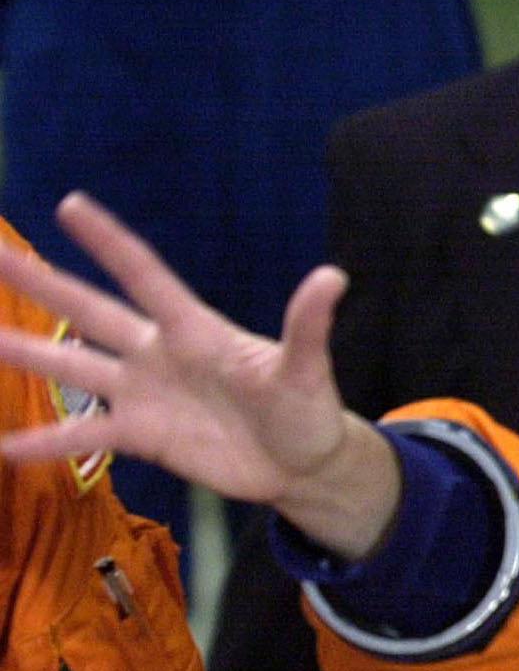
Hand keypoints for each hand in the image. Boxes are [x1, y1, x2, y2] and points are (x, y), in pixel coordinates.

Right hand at [0, 193, 399, 557]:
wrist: (302, 465)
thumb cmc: (307, 410)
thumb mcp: (307, 370)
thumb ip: (308, 327)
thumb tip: (334, 277)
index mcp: (194, 330)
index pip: (145, 277)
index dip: (111, 244)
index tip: (71, 205)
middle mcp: (159, 354)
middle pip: (89, 310)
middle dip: (42, 281)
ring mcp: (145, 394)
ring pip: (73, 367)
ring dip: (26, 354)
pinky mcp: (143, 436)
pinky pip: (86, 435)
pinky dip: (47, 441)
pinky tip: (6, 448)